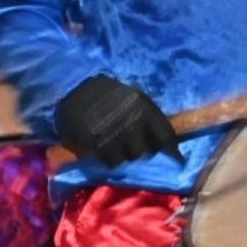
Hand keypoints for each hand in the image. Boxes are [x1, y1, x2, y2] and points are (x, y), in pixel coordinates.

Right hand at [55, 74, 182, 164]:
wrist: (72, 84)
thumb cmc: (106, 91)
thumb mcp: (134, 97)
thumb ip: (150, 118)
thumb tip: (171, 148)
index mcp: (144, 108)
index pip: (166, 137)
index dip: (171, 150)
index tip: (175, 159)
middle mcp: (131, 124)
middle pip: (143, 153)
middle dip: (137, 150)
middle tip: (129, 145)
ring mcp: (111, 136)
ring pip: (123, 161)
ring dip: (118, 155)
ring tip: (111, 146)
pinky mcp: (93, 145)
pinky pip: (104, 162)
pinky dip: (102, 157)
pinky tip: (98, 147)